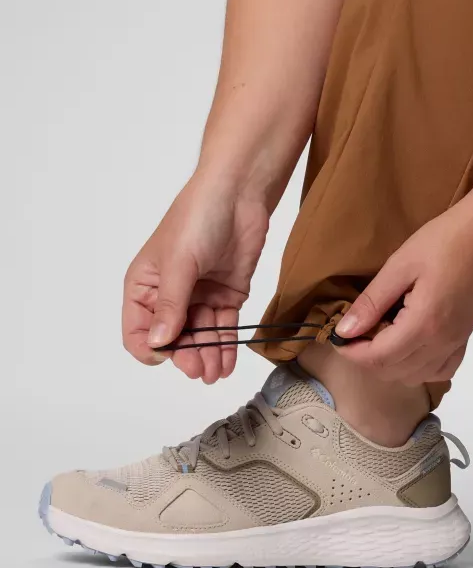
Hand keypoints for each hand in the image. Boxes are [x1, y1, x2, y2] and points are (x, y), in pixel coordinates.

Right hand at [122, 173, 267, 382]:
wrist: (239, 194)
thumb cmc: (198, 218)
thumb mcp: (179, 262)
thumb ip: (170, 304)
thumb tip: (158, 342)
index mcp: (144, 284)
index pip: (138, 329)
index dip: (151, 347)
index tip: (168, 356)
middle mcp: (169, 294)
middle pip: (173, 337)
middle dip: (185, 355)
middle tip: (199, 370)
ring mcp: (199, 295)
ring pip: (200, 335)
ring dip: (207, 355)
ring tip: (215, 373)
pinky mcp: (226, 293)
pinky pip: (223, 326)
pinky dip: (225, 345)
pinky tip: (226, 363)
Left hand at [334, 194, 472, 384]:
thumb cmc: (445, 240)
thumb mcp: (401, 265)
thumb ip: (372, 302)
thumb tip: (345, 331)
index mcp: (423, 325)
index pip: (378, 358)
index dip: (351, 352)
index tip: (336, 334)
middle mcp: (441, 342)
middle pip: (394, 372)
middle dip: (366, 358)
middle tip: (354, 331)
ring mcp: (456, 341)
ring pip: (416, 376)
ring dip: (391, 364)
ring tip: (378, 334)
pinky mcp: (466, 335)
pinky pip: (441, 369)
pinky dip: (419, 367)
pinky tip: (409, 345)